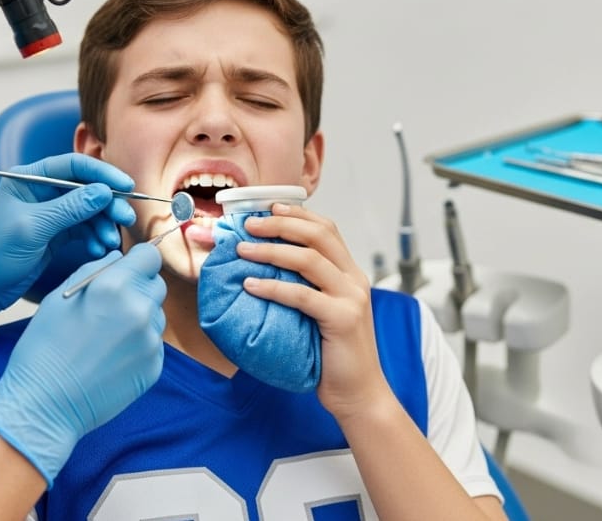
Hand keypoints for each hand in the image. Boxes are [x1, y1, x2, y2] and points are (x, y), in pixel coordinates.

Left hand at [0, 153, 136, 344]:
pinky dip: (94, 238)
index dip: (102, 173)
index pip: (73, 165)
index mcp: (29, 179)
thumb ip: (69, 209)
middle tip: (126, 218)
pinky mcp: (55, 234)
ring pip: (88, 210)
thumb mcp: (32, 228)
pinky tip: (99, 250)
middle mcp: (41, 191)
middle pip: (86, 188)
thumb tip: (103, 192)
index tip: (125, 185)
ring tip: (111, 242)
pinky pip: (83, 230)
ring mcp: (50, 213)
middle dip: (108, 203)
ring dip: (103, 224)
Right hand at [0, 244, 166, 485]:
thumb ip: (94, 271)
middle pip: (156, 285)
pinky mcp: (154, 367)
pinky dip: (138, 345)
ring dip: (139, 318)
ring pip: (156, 315)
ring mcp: (150, 342)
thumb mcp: (60, 298)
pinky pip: (153, 344)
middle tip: (110, 307)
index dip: (137, 262)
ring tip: (106, 337)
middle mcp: (140, 310)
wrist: (45, 405)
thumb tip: (119, 259)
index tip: (126, 271)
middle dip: (138, 289)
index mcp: (114, 287)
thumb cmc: (44, 349)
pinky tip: (111, 357)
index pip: (150, 256)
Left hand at [236, 203, 390, 417]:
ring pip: (310, 259)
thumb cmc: (331, 356)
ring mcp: (352, 298)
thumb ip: (303, 289)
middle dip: (281, 223)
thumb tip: (258, 270)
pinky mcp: (343, 319)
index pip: (326, 229)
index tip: (266, 207)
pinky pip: (303, 296)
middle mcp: (354, 280)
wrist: (359, 395)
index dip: (296, 214)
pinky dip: (274, 287)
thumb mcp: (319, 313)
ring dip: (271, 250)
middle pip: (319, 235)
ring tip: (242, 250)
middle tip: (249, 224)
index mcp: (350, 273)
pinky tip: (251, 285)